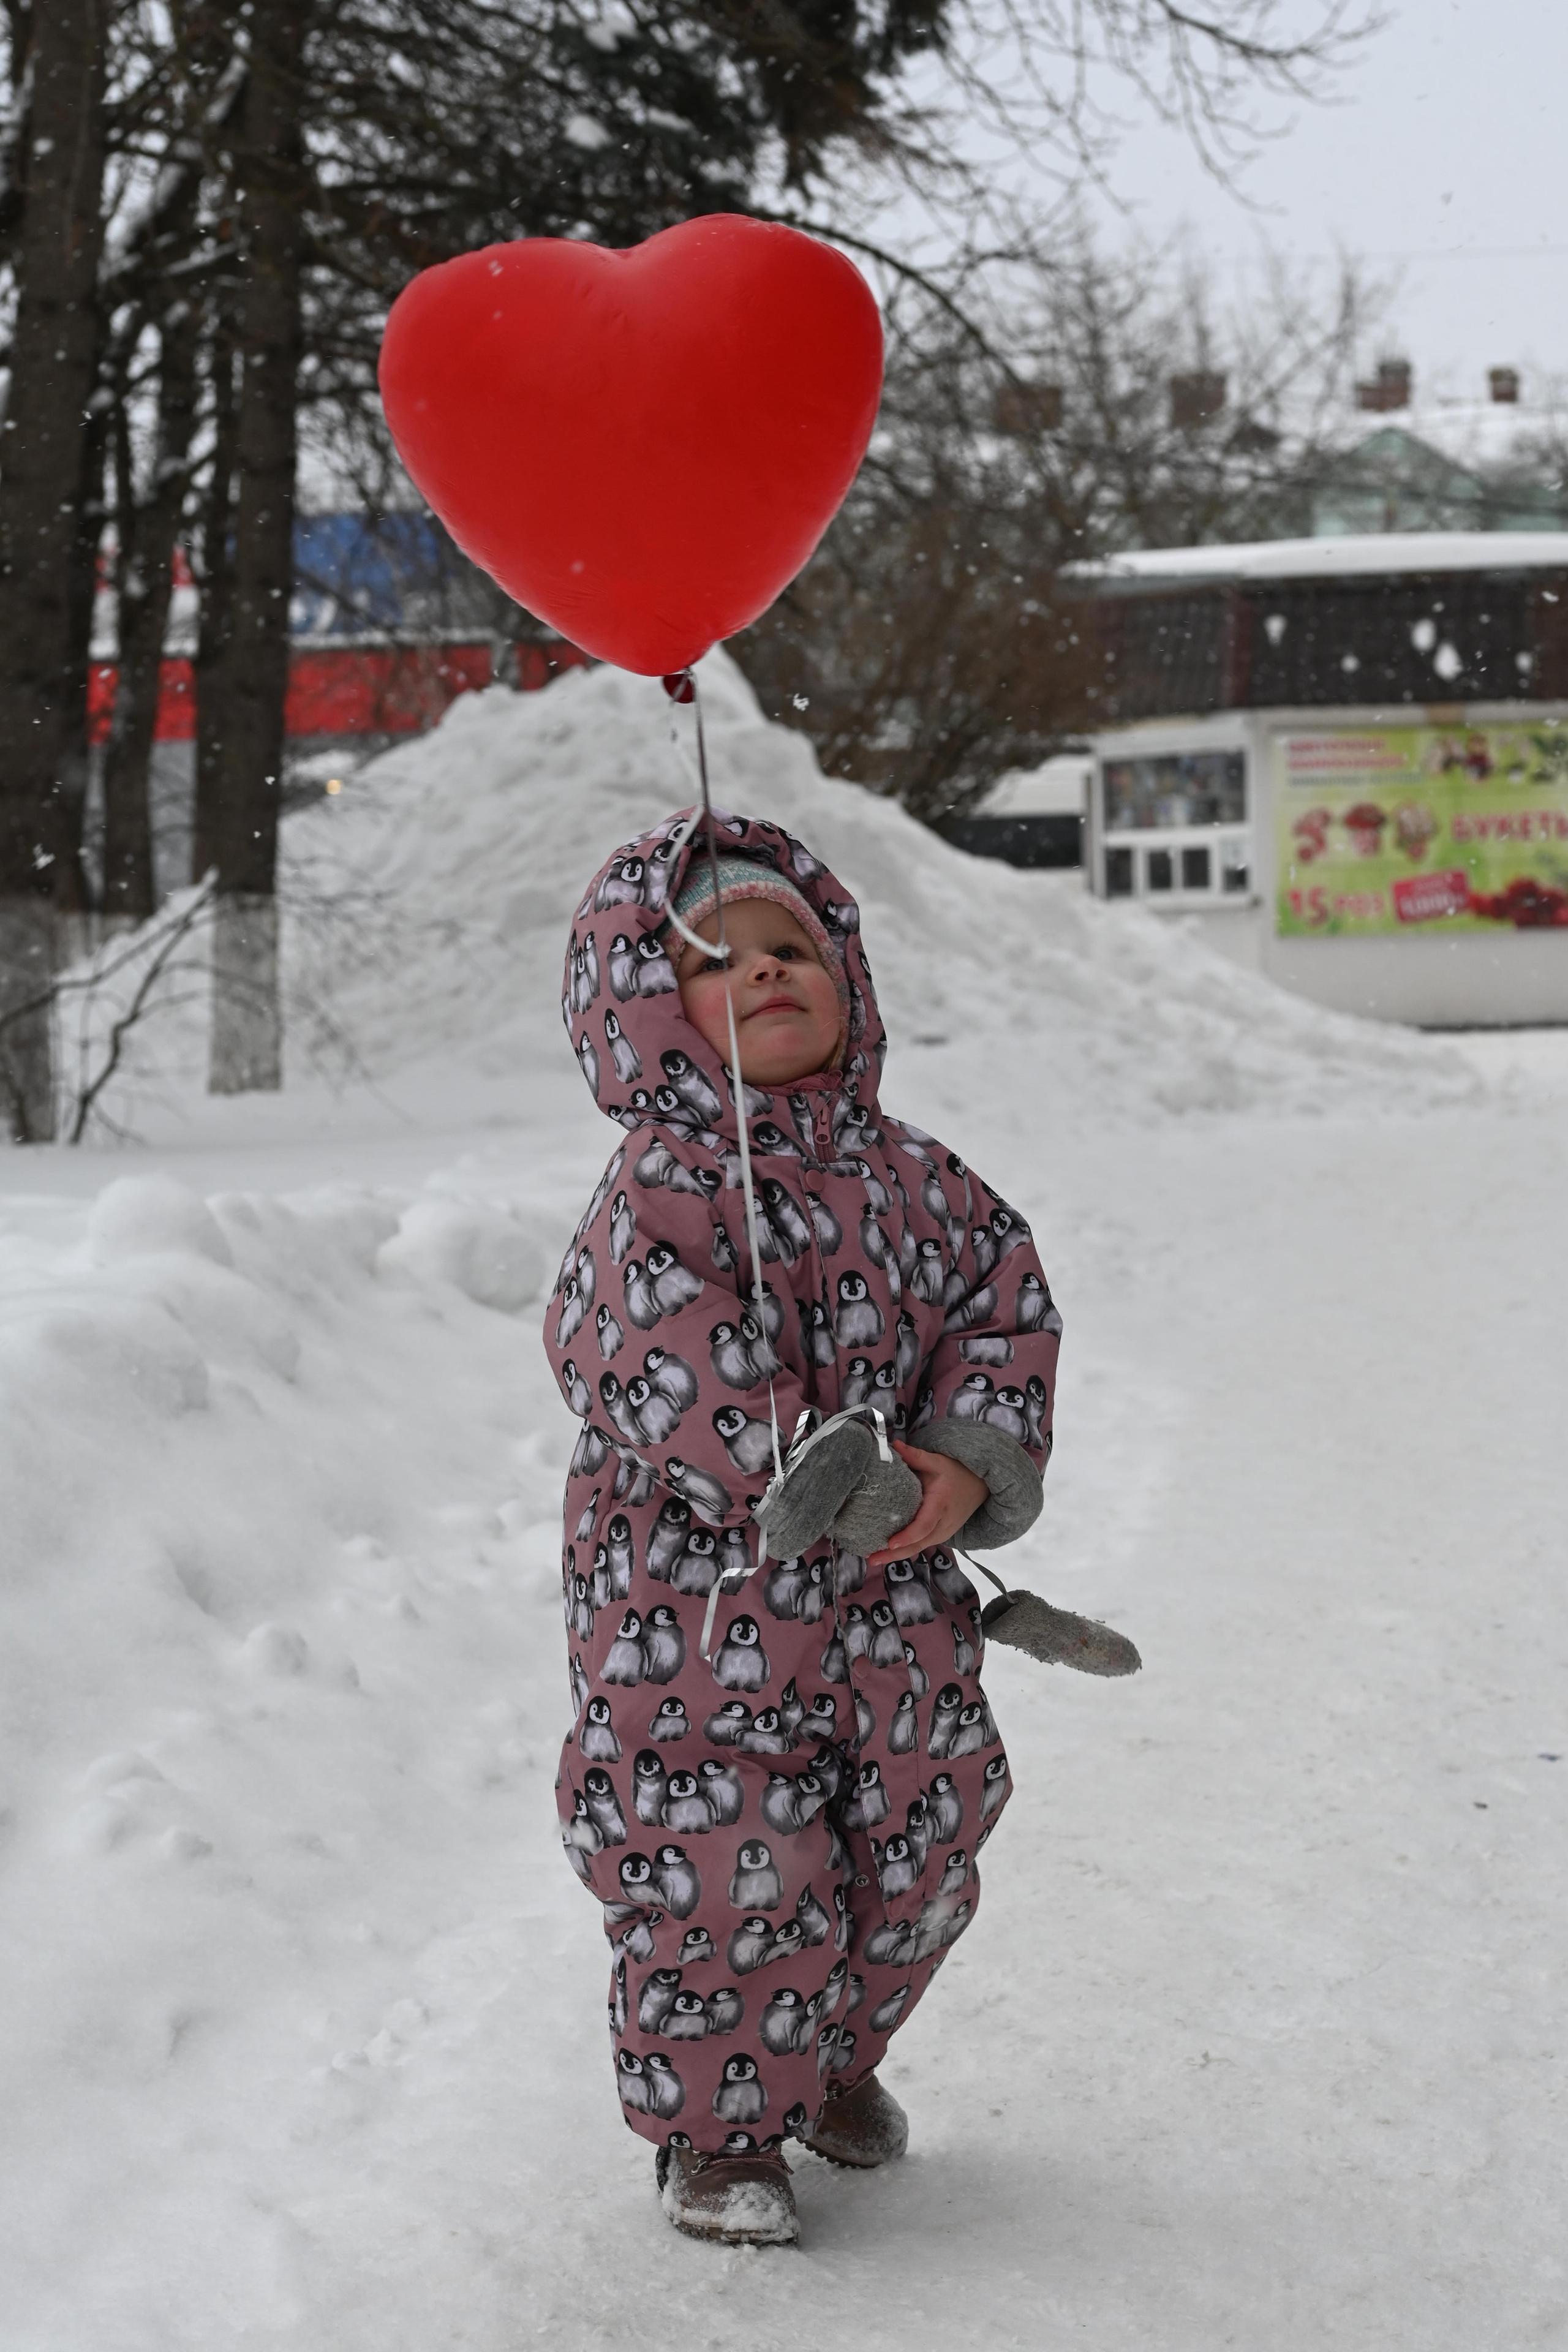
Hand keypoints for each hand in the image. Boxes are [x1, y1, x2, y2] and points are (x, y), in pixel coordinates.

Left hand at [864, 1439, 988, 1567]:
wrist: (979, 1486)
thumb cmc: (957, 1473)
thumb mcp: (938, 1462)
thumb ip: (916, 1456)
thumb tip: (893, 1445)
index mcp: (940, 1505)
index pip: (924, 1526)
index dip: (907, 1536)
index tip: (890, 1543)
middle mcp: (943, 1525)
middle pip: (918, 1544)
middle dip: (894, 1554)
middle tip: (871, 1558)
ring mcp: (943, 1533)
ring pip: (918, 1548)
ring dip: (896, 1556)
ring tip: (873, 1558)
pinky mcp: (940, 1536)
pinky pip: (921, 1545)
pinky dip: (905, 1550)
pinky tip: (887, 1553)